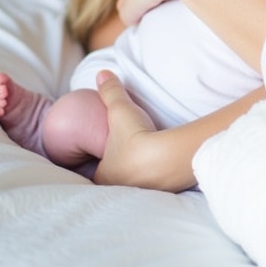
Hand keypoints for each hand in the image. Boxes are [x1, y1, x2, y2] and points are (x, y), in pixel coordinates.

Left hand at [93, 70, 164, 187]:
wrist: (170, 156)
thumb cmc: (136, 138)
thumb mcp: (120, 110)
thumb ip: (110, 92)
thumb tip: (101, 73)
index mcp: (104, 177)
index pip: (95, 172)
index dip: (98, 162)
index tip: (106, 153)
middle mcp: (120, 189)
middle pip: (116, 180)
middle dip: (120, 169)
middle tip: (127, 156)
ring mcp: (143, 193)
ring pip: (137, 183)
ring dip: (141, 172)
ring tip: (146, 159)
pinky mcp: (164, 192)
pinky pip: (157, 183)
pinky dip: (158, 174)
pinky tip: (164, 163)